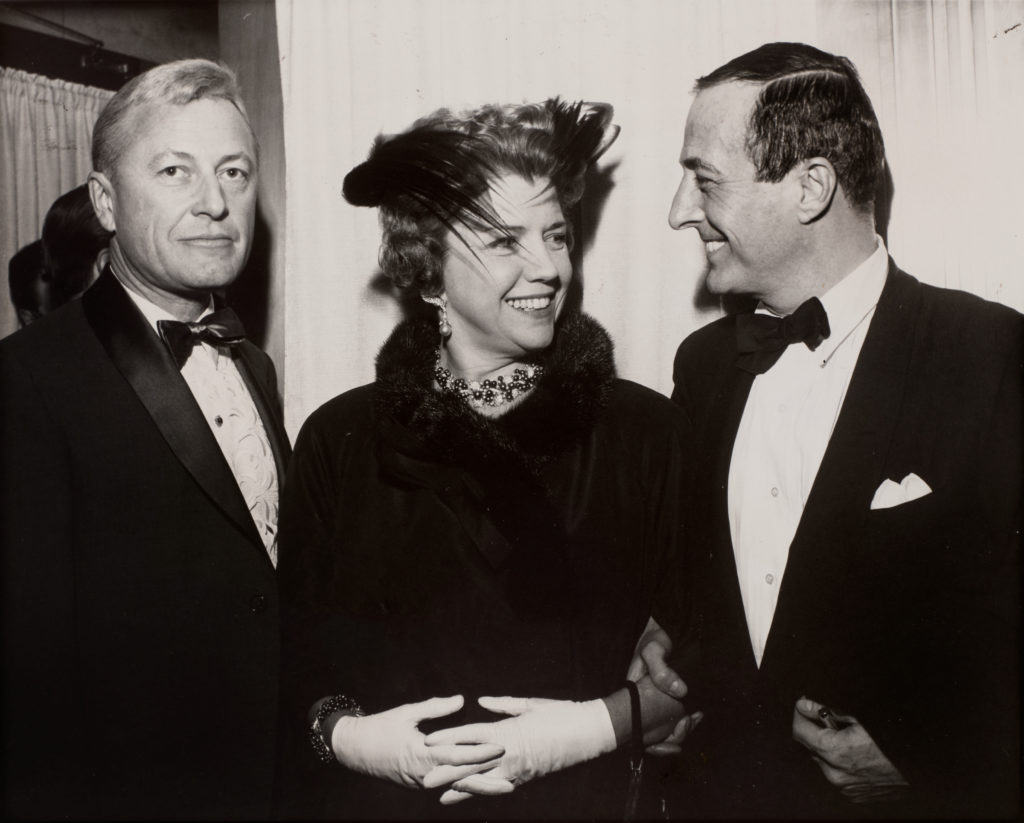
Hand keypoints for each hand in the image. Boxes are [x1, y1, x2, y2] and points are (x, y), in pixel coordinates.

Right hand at [331, 695, 503, 788]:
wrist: (353, 750)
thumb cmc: (379, 727)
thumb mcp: (407, 713)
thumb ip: (435, 708)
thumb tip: (461, 700)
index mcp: (421, 752)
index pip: (456, 754)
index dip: (479, 752)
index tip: (499, 747)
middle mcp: (422, 772)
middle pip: (459, 776)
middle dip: (485, 776)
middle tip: (510, 775)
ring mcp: (419, 782)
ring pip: (454, 785)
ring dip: (478, 786)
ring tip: (502, 788)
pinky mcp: (417, 785)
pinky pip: (444, 786)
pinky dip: (462, 786)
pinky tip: (478, 785)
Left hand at [422, 696, 615, 803]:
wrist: (587, 733)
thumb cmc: (559, 714)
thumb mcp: (528, 704)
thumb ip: (502, 704)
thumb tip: (479, 701)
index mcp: (507, 731)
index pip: (470, 735)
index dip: (448, 738)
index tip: (428, 741)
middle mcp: (509, 753)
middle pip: (471, 763)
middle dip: (447, 771)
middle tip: (424, 779)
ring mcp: (517, 769)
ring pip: (483, 780)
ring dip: (461, 788)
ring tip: (440, 795)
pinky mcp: (526, 778)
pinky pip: (500, 788)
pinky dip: (483, 793)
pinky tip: (471, 797)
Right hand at [627, 618, 696, 754]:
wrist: (665, 628)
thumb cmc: (654, 638)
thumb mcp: (654, 650)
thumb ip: (662, 670)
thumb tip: (680, 692)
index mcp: (634, 693)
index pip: (638, 726)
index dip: (654, 741)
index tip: (672, 741)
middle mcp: (643, 701)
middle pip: (653, 733)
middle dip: (672, 737)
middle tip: (688, 723)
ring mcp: (655, 700)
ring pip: (665, 727)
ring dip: (681, 730)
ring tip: (694, 719)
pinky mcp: (667, 697)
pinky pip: (674, 718)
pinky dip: (686, 722)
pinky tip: (695, 716)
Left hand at [793, 696, 908, 802]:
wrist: (915, 772)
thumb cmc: (889, 743)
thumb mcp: (858, 720)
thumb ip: (826, 713)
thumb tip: (804, 705)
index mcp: (833, 751)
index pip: (799, 730)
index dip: (800, 714)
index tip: (803, 704)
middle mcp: (833, 772)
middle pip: (809, 746)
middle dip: (814, 729)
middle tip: (826, 717)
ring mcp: (841, 786)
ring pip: (822, 760)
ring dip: (827, 746)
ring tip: (848, 738)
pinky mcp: (850, 794)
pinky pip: (836, 773)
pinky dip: (839, 762)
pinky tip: (855, 755)